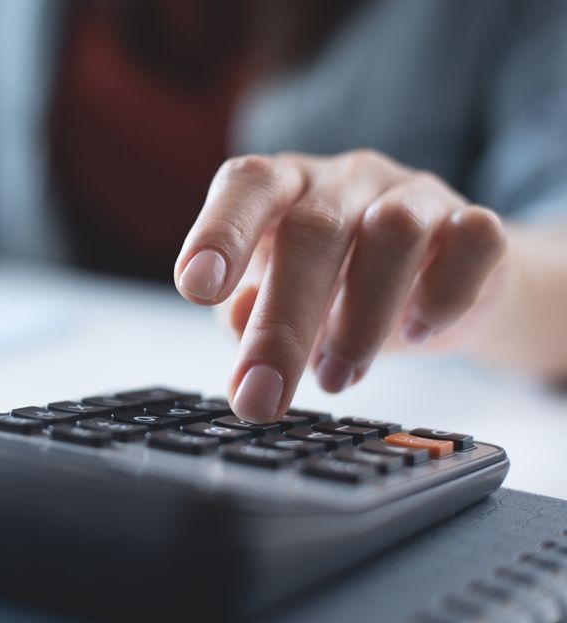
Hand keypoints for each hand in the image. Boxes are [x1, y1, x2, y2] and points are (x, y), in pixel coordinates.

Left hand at [174, 150, 507, 422]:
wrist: (433, 279)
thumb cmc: (329, 288)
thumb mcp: (272, 299)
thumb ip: (244, 312)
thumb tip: (238, 316)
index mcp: (282, 187)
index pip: (246, 186)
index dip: (219, 232)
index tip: (196, 289)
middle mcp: (343, 179)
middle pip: (312, 230)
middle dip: (283, 323)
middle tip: (261, 395)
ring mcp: (412, 193)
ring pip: (394, 233)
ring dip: (361, 319)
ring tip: (337, 378)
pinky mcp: (473, 221)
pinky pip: (474, 238)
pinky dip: (444, 293)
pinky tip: (418, 332)